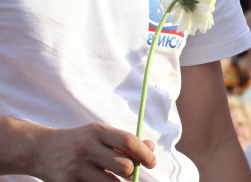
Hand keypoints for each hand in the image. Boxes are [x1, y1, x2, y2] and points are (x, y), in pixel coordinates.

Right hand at [32, 122, 155, 180]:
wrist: (40, 150)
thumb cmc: (79, 141)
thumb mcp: (99, 134)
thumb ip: (124, 141)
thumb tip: (150, 149)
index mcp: (98, 131)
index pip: (129, 142)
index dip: (145, 154)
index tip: (151, 162)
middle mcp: (87, 148)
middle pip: (124, 166)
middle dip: (133, 172)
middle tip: (131, 173)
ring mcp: (76, 168)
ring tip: (112, 178)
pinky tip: (96, 180)